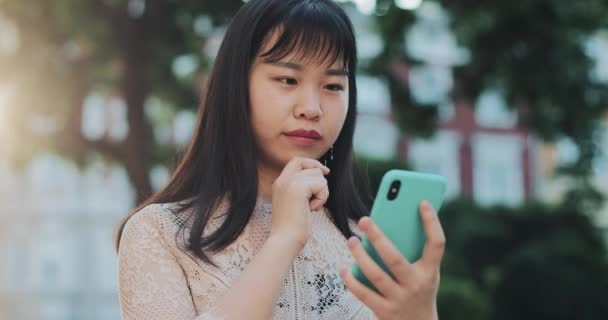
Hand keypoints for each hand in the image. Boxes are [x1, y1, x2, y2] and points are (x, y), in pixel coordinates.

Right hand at [269, 157, 329, 248]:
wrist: (285, 240)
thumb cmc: (292, 228)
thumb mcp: (294, 203)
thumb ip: (301, 188)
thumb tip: (321, 173)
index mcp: (280, 182)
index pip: (297, 160)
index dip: (312, 163)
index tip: (325, 172)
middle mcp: (282, 179)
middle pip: (313, 168)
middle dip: (320, 185)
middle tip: (312, 203)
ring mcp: (289, 182)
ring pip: (319, 176)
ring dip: (321, 193)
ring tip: (310, 208)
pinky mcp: (298, 188)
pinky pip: (322, 185)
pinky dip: (322, 198)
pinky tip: (311, 210)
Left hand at [340, 201, 444, 319]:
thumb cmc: (418, 291)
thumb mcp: (424, 274)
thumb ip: (413, 252)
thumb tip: (392, 222)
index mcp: (429, 272)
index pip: (437, 245)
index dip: (432, 223)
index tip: (423, 202)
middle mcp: (416, 285)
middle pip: (395, 259)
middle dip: (378, 237)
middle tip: (364, 219)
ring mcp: (399, 299)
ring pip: (375, 275)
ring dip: (360, 256)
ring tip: (351, 240)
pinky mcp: (384, 311)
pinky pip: (363, 293)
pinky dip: (351, 279)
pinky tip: (343, 267)